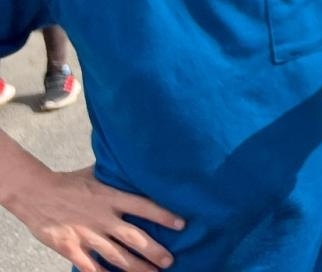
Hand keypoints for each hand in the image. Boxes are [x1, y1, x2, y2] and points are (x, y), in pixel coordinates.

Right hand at [10, 165, 182, 270]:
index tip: (181, 225)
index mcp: (111, 198)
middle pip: (134, 238)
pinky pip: (90, 267)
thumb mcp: (97, 174)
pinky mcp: (71, 248)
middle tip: (170, 260)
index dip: (164, 216)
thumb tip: (138, 164)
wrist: (36, 193)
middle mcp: (103, 218)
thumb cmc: (69, 182)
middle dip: (154, 251)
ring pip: (117, 256)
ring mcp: (87, 235)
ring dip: (136, 267)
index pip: (144, 206)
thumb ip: (117, 175)